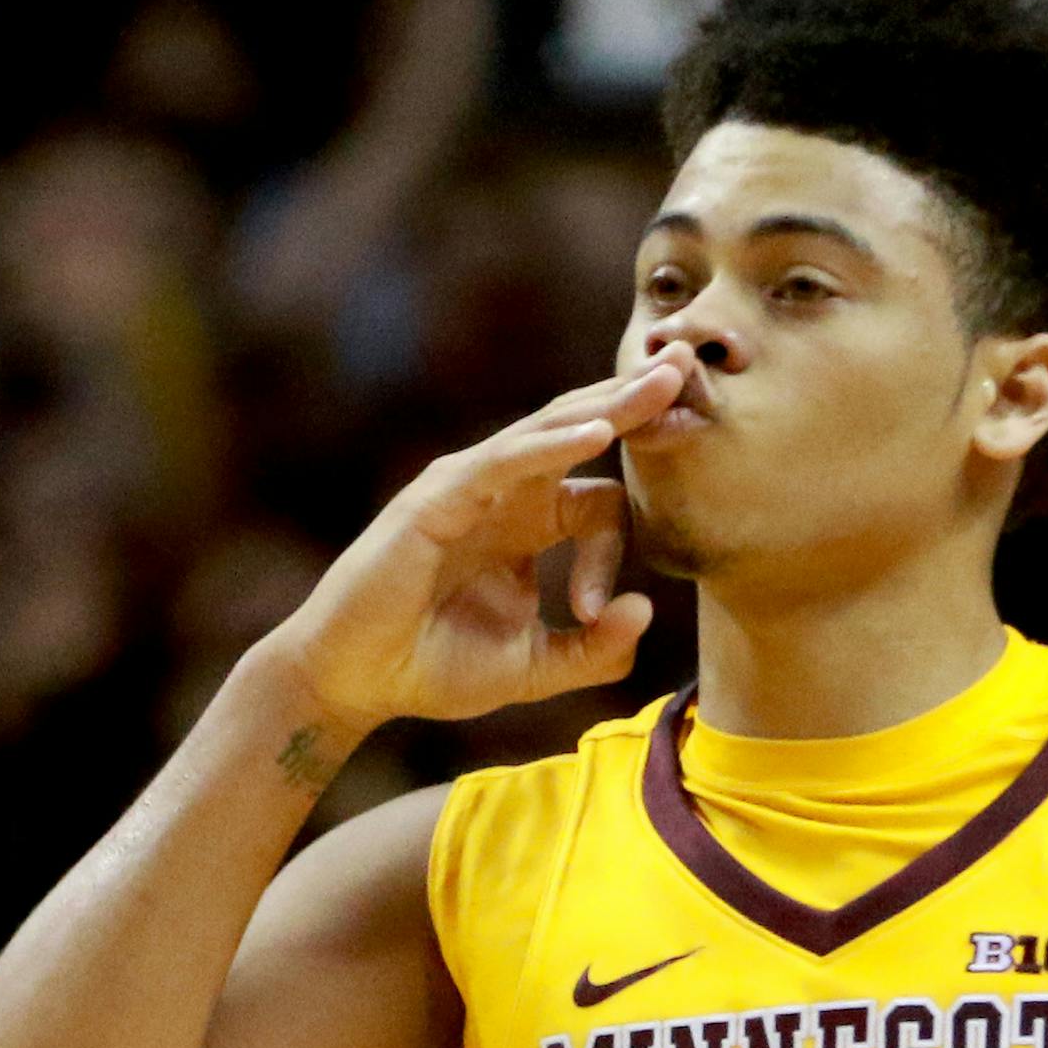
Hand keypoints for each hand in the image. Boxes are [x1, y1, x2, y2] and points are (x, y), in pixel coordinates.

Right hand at [262, 353, 687, 730]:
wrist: (356, 682)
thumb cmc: (434, 666)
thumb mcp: (534, 668)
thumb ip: (595, 651)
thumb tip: (645, 611)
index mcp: (529, 523)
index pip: (601, 500)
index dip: (618, 545)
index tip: (593, 611)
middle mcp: (504, 493)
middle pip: (583, 429)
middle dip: (638, 399)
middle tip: (691, 365)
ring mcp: (469, 488)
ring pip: (549, 429)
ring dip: (607, 403)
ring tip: (661, 381)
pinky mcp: (437, 499)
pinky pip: (504, 462)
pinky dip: (550, 445)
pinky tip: (596, 432)